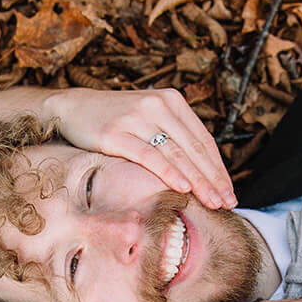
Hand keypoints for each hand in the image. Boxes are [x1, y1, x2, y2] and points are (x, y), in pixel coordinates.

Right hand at [41, 87, 236, 208]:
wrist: (73, 107)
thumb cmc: (115, 120)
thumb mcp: (149, 119)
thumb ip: (173, 136)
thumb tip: (203, 171)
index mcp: (172, 100)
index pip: (203, 139)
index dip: (218, 167)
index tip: (229, 190)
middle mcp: (157, 105)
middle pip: (193, 148)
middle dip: (213, 178)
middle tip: (227, 201)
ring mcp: (136, 117)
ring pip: (176, 154)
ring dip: (198, 180)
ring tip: (212, 201)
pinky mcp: (116, 133)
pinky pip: (149, 156)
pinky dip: (169, 173)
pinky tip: (183, 188)